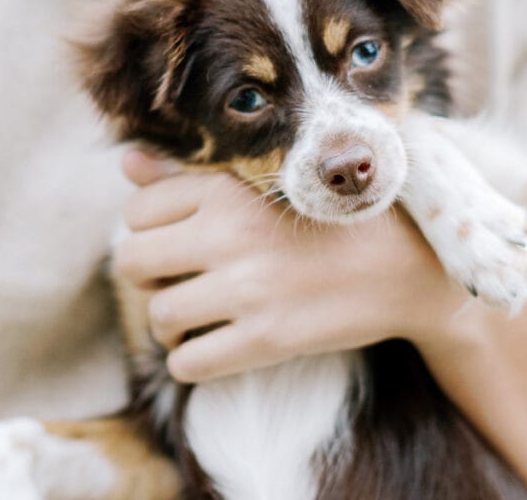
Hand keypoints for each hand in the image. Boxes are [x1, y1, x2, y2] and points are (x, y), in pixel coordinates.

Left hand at [115, 150, 468, 382]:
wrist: (402, 263)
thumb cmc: (328, 216)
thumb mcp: (259, 180)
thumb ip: (187, 175)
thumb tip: (125, 163)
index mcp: (225, 189)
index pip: (138, 210)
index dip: (146, 229)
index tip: (172, 240)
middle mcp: (228, 234)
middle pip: (133, 261)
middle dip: (146, 275)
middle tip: (175, 279)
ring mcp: (247, 288)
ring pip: (158, 316)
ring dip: (168, 323)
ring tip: (193, 318)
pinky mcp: (266, 339)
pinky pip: (187, 364)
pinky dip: (190, 361)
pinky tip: (213, 347)